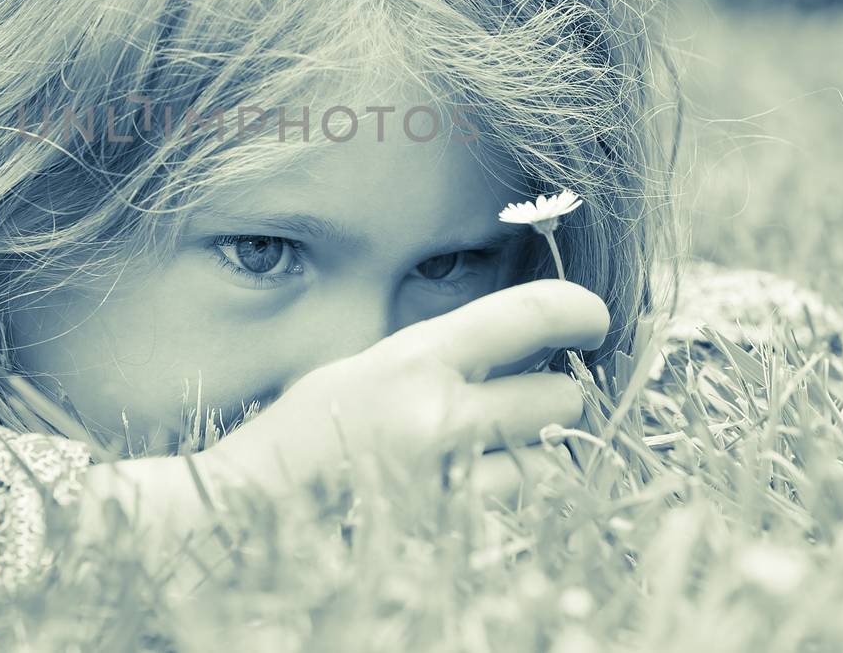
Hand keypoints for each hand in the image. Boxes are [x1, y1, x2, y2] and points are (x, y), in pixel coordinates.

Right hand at [193, 278, 607, 499]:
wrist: (248, 509)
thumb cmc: (307, 431)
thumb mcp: (367, 368)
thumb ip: (440, 358)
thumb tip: (524, 350)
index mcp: (413, 358)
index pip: (529, 314)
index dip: (579, 312)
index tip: (594, 321)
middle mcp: (436, 414)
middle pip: (560, 399)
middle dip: (555, 401)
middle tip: (532, 403)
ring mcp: (446, 481)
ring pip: (548, 464)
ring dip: (532, 457)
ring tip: (485, 453)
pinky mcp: (448, 531)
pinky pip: (512, 510)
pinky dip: (503, 498)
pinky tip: (461, 490)